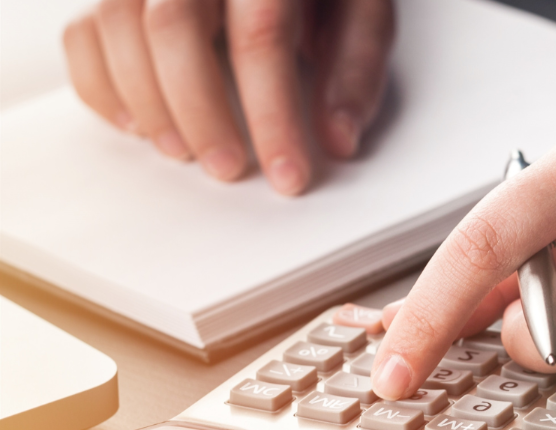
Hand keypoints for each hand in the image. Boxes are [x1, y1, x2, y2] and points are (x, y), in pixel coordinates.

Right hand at [63, 0, 393, 194]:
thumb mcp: (361, 10)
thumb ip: (355, 68)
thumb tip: (339, 141)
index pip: (260, 36)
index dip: (273, 114)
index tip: (288, 175)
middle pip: (172, 25)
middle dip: (199, 110)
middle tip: (228, 168)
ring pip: (118, 24)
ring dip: (148, 101)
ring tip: (184, 152)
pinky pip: (84, 33)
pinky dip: (101, 85)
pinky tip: (138, 126)